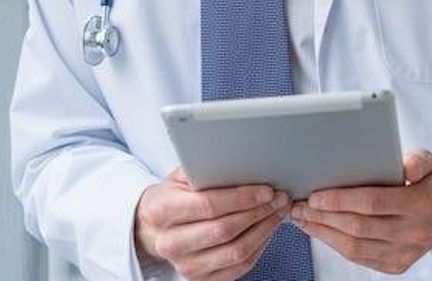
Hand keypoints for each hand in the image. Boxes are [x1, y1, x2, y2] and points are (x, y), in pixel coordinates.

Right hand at [133, 167, 290, 280]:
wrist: (153, 227)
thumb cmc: (173, 197)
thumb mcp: (181, 176)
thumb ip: (206, 169)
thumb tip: (244, 163)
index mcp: (162, 211)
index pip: (208, 205)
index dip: (242, 198)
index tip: (265, 190)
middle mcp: (170, 243)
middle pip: (224, 230)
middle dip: (258, 212)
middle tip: (278, 198)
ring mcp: (185, 265)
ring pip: (235, 252)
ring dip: (263, 231)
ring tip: (276, 212)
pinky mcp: (200, 279)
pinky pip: (238, 268)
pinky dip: (258, 248)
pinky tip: (266, 231)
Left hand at [288, 150, 431, 274]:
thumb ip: (418, 160)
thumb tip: (404, 167)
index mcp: (423, 204)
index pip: (374, 203)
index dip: (341, 200)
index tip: (316, 195)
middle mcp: (414, 233)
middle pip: (359, 227)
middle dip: (323, 217)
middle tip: (299, 205)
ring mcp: (405, 253)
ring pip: (354, 247)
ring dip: (323, 233)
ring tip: (302, 218)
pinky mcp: (396, 265)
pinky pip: (359, 258)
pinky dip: (335, 244)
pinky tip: (320, 230)